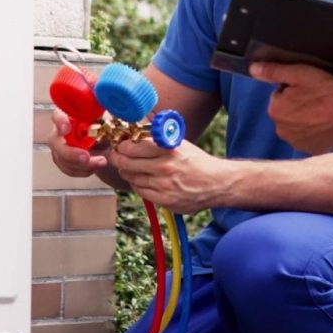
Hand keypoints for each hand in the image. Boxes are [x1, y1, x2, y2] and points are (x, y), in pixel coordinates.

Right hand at [48, 108, 109, 176]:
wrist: (108, 142)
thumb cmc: (103, 124)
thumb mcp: (105, 115)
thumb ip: (101, 108)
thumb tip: (105, 100)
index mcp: (68, 115)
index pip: (57, 115)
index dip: (60, 122)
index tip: (67, 129)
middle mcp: (59, 131)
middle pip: (55, 142)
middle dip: (70, 153)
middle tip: (86, 157)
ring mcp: (59, 147)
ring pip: (62, 160)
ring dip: (82, 165)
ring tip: (102, 162)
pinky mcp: (64, 161)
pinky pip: (69, 170)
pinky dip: (84, 171)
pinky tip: (96, 166)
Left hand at [111, 138, 226, 213]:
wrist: (216, 183)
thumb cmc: (196, 161)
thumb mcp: (179, 143)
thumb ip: (158, 139)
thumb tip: (134, 132)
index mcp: (168, 149)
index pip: (133, 146)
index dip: (122, 146)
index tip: (120, 145)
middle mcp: (165, 167)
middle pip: (127, 164)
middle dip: (118, 159)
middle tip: (116, 157)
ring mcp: (164, 185)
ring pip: (132, 179)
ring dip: (127, 173)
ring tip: (129, 168)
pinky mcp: (165, 200)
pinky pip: (141, 192)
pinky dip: (138, 185)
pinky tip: (142, 180)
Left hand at [251, 62, 332, 153]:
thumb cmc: (330, 92)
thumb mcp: (300, 72)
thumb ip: (273, 70)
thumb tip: (253, 69)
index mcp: (275, 111)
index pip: (279, 94)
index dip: (295, 89)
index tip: (309, 88)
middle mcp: (282, 131)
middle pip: (287, 111)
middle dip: (298, 104)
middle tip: (318, 98)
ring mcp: (298, 143)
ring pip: (298, 125)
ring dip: (306, 118)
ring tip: (324, 109)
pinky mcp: (313, 150)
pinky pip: (309, 137)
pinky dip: (315, 130)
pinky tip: (327, 122)